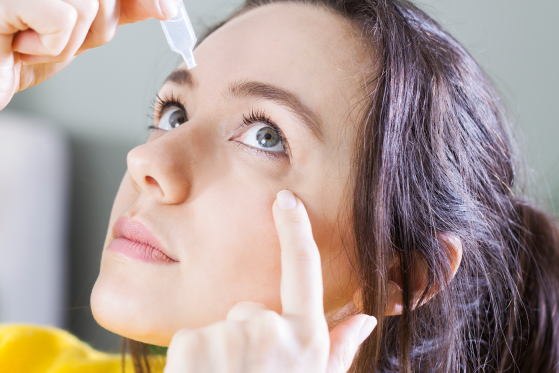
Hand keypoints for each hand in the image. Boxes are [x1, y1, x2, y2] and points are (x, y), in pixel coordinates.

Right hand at [0, 0, 186, 209]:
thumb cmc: (25, 49)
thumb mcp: (87, 23)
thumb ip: (127, 0)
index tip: (170, 10)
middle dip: (101, 22)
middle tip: (65, 38)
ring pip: (87, 3)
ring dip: (72, 40)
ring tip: (37, 42)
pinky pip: (63, 21)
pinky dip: (54, 48)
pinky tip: (23, 48)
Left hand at [163, 190, 376, 372]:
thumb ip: (338, 352)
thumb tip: (366, 318)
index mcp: (307, 340)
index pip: (304, 271)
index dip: (295, 231)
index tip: (286, 201)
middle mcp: (274, 330)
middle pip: (250, 312)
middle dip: (244, 341)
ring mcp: (235, 333)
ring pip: (220, 329)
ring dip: (218, 357)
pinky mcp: (196, 339)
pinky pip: (192, 339)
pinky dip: (191, 363)